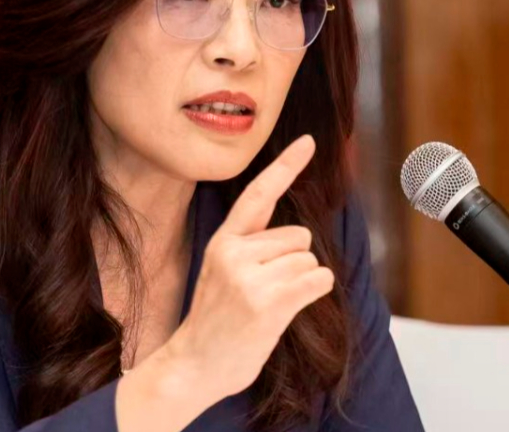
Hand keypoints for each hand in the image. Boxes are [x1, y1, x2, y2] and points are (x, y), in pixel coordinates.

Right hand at [164, 134, 333, 402]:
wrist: (192, 366)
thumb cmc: (216, 323)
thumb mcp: (223, 274)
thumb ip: (251, 250)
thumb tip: (298, 240)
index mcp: (223, 241)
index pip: (258, 194)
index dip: (285, 166)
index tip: (309, 141)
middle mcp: (234, 252)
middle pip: (299, 237)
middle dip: (294, 262)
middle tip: (266, 293)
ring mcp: (249, 278)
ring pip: (308, 260)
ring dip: (302, 283)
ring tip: (270, 306)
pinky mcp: (268, 303)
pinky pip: (316, 281)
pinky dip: (315, 293)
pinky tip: (289, 311)